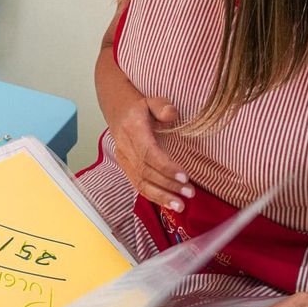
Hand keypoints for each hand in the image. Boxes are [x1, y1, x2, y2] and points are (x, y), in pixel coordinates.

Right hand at [110, 96, 194, 211]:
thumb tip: (171, 114)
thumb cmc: (140, 108)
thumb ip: (162, 106)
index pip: (148, 152)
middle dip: (168, 185)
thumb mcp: (152, 100)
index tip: (185, 176)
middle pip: (145, 172)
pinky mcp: (126, 168)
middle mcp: (125, 147)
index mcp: (132, 130)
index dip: (165, 167)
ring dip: (161, 196)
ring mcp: (124, 159)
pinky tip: (168, 203)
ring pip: (140, 183)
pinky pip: (138, 185)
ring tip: (180, 205)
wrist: (118, 112)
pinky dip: (153, 196)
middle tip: (189, 193)